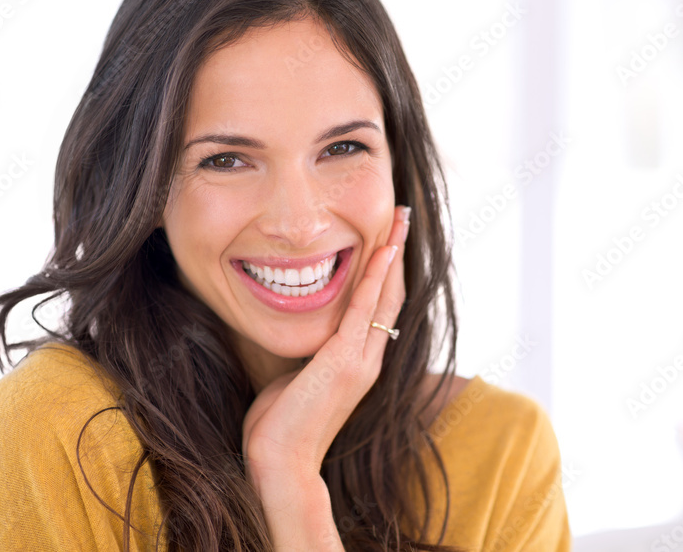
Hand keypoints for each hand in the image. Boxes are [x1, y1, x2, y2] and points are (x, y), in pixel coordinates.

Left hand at [242, 204, 410, 487]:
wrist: (281, 465)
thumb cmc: (280, 427)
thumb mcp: (297, 379)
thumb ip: (308, 356)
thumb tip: (301, 338)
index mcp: (359, 362)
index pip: (380, 307)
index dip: (387, 270)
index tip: (388, 237)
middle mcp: (369, 358)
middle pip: (392, 294)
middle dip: (397, 251)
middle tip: (402, 215)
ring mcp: (361, 360)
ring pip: (385, 296)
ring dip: (393, 254)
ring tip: (399, 220)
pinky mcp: (345, 361)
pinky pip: (364, 310)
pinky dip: (375, 277)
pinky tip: (383, 250)